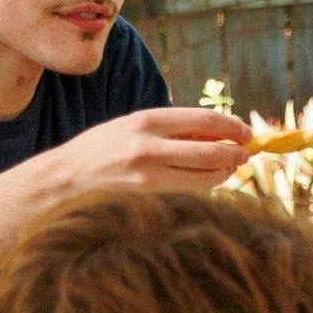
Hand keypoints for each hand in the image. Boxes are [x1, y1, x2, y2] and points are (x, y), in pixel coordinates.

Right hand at [65, 105, 254, 197]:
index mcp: (147, 119)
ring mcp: (148, 172)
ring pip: (204, 174)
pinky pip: (190, 190)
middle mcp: (149, 144)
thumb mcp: (134, 126)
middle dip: (234, 153)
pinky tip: (210, 180)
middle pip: (210, 149)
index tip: (245, 133)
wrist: (67, 176)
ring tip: (230, 168)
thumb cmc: (104, 148)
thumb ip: (173, 129)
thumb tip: (218, 133)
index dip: (231, 126)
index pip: (203, 119)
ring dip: (224, 172)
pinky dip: (206, 185)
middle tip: (246, 155)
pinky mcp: (147, 194)